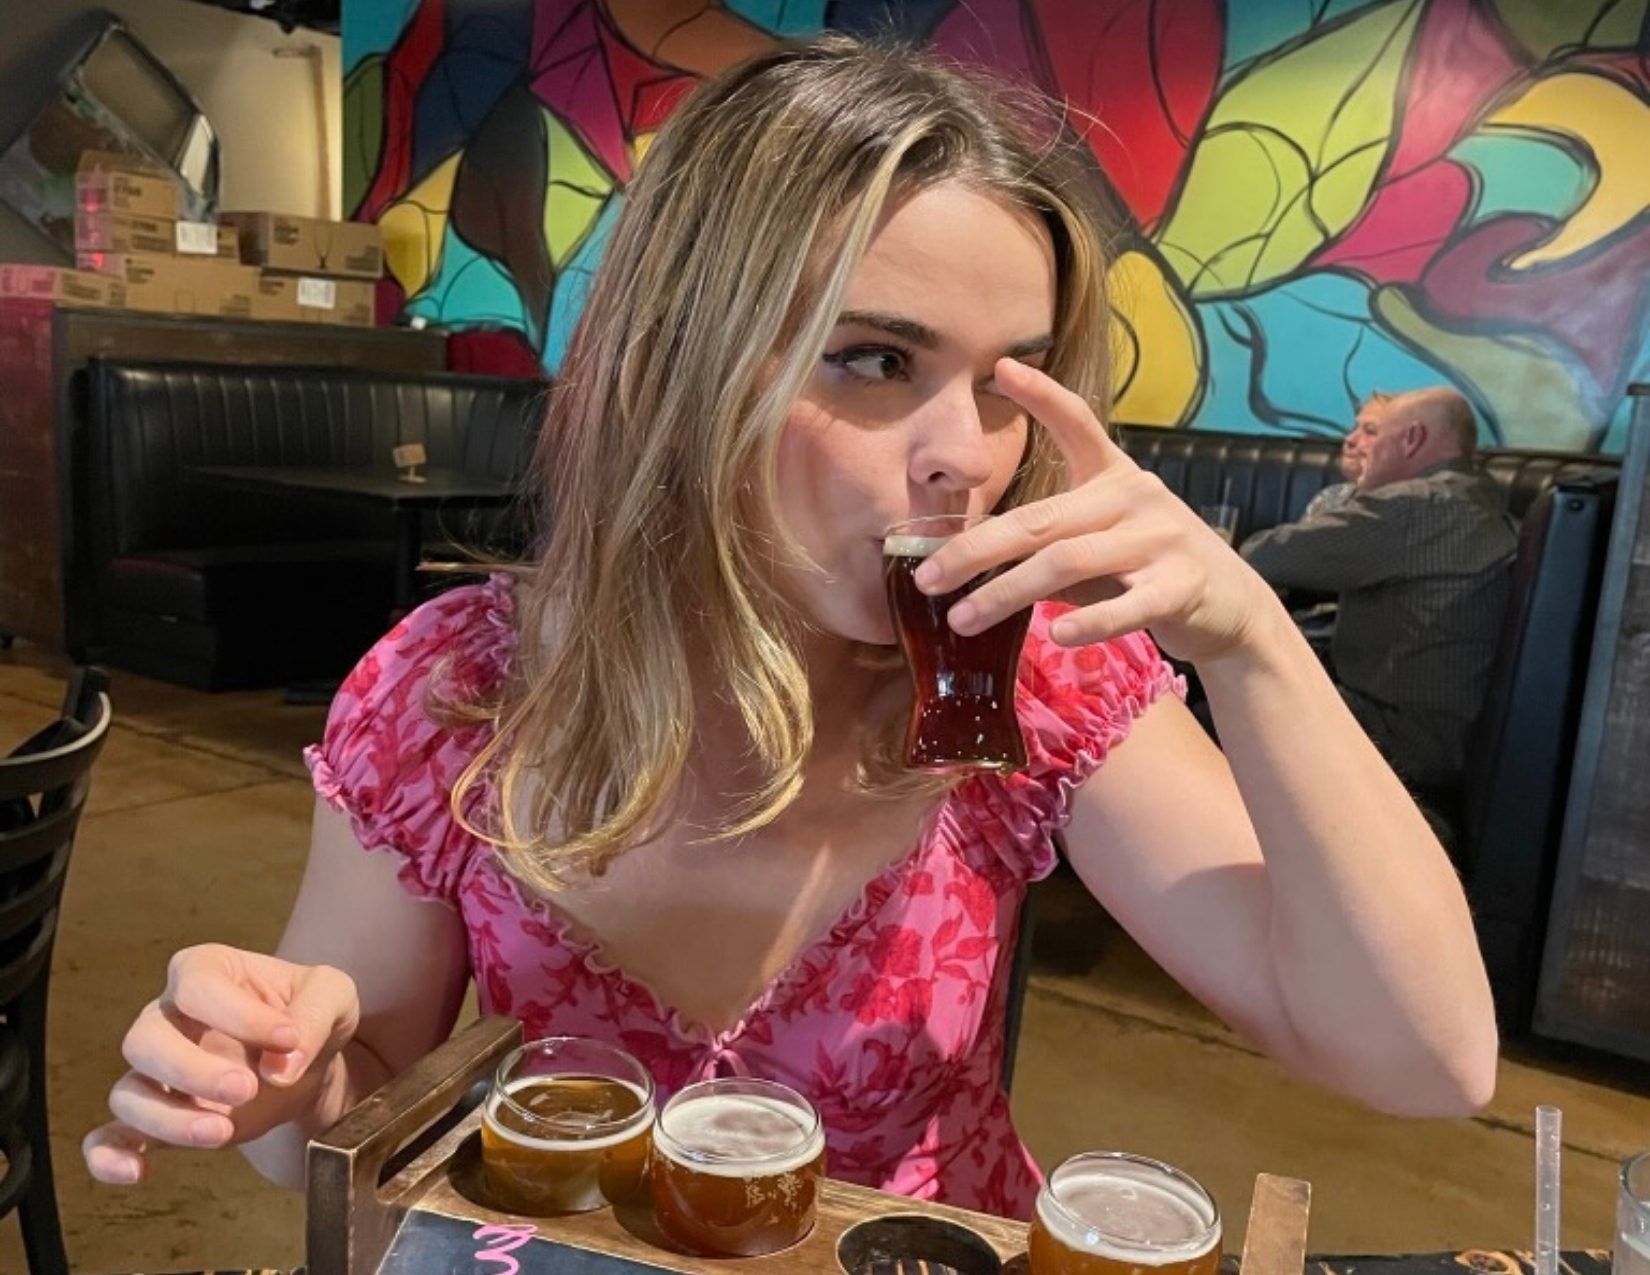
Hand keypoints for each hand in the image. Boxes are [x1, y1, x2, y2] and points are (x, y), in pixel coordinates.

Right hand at [83, 945, 359, 1184]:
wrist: (308, 1060)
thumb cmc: (312, 1014)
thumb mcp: (334, 996)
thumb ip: (315, 1016)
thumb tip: (282, 1067)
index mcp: (207, 971)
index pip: (198, 986)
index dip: (238, 1015)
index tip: (287, 1039)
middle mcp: (169, 1016)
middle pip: (146, 1040)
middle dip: (192, 1070)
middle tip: (246, 1089)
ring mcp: (157, 1070)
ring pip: (129, 1093)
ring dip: (168, 1118)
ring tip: (223, 1133)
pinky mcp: (157, 1118)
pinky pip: (109, 1137)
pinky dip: (111, 1156)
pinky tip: (137, 1171)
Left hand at [914, 359, 1280, 663]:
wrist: (1232, 608)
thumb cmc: (1146, 571)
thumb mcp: (1098, 544)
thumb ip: (1048, 545)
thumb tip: (965, 563)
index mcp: (1113, 478)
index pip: (1077, 425)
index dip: (1042, 395)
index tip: (1000, 368)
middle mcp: (1135, 498)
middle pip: (1041, 520)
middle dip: (976, 549)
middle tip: (928, 576)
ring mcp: (1161, 540)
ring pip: (1069, 561)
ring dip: (1008, 592)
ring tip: (963, 618)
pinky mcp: (1181, 586)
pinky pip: (1127, 605)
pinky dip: (1090, 621)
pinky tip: (1056, 635)